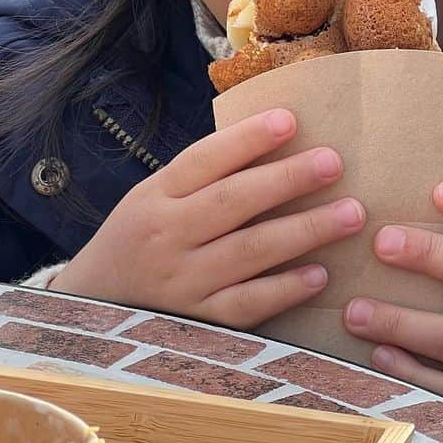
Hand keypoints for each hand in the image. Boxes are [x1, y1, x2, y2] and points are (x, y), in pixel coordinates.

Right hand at [52, 108, 365, 328]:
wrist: (92, 307)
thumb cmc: (141, 238)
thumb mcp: (154, 197)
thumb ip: (203, 176)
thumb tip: (273, 137)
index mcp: (156, 196)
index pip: (204, 159)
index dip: (247, 139)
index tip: (291, 119)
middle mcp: (167, 236)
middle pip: (233, 202)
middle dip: (288, 180)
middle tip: (334, 162)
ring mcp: (182, 282)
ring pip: (248, 252)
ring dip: (304, 231)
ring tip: (350, 214)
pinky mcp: (198, 323)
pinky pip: (246, 305)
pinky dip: (284, 290)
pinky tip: (320, 274)